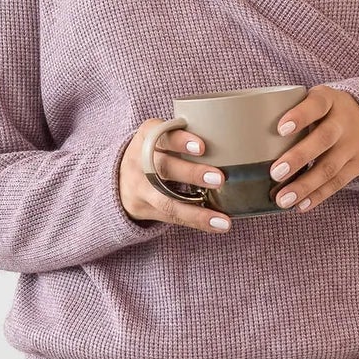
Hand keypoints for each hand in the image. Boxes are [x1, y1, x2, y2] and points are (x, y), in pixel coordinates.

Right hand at [118, 119, 234, 231]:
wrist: (119, 177)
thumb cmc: (157, 151)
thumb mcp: (162, 136)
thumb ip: (187, 134)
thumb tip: (238, 135)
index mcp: (146, 136)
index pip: (160, 135)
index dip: (180, 141)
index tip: (202, 147)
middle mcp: (138, 161)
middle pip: (163, 168)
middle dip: (191, 174)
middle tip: (220, 178)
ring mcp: (139, 188)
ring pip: (165, 200)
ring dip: (196, 211)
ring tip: (223, 218)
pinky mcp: (144, 208)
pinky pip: (172, 217)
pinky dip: (196, 221)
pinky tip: (218, 224)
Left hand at [267, 86, 358, 210]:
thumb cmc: (323, 111)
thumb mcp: (312, 101)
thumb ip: (285, 111)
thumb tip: (239, 135)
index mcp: (328, 100)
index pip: (316, 104)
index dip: (300, 116)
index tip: (279, 130)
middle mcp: (344, 121)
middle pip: (324, 139)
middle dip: (299, 157)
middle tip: (275, 173)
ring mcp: (353, 145)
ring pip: (330, 167)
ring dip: (305, 185)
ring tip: (282, 199)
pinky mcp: (358, 164)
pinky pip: (338, 183)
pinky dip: (318, 196)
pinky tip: (300, 206)